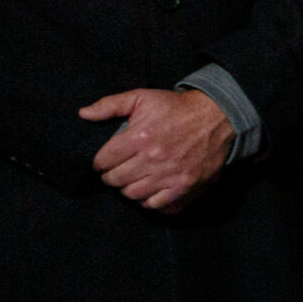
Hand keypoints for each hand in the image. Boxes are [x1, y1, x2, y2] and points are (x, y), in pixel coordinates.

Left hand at [81, 88, 233, 210]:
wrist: (219, 116)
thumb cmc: (178, 107)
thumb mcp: (144, 97)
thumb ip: (111, 105)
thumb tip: (83, 114)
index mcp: (140, 137)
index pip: (103, 161)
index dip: (101, 160)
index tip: (107, 158)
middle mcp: (153, 159)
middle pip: (115, 180)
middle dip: (112, 175)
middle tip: (118, 169)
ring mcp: (170, 175)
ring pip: (132, 194)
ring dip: (128, 188)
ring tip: (133, 178)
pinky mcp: (185, 185)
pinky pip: (155, 204)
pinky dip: (148, 200)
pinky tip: (149, 188)